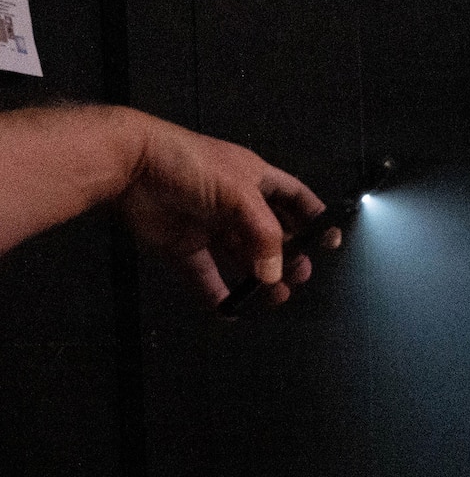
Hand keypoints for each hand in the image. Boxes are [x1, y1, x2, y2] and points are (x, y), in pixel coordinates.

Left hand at [116, 112, 338, 307]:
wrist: (131, 166)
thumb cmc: (192, 167)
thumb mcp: (240, 195)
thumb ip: (264, 237)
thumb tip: (273, 275)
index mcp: (255, 180)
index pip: (294, 198)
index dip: (314, 218)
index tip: (330, 243)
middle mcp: (235, 204)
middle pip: (271, 235)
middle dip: (288, 257)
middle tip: (298, 277)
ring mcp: (209, 226)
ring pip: (241, 259)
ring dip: (259, 280)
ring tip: (274, 298)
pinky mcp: (182, 247)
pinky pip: (205, 276)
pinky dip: (218, 295)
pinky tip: (231, 310)